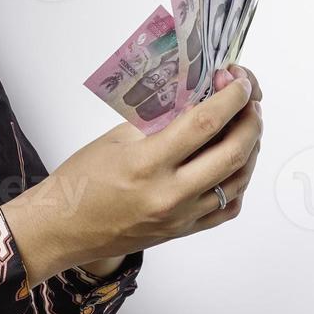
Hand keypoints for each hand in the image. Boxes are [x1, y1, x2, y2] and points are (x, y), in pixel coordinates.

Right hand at [0, 65, 263, 284]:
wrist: (62, 228)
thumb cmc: (80, 181)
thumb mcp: (115, 139)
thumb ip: (158, 121)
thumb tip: (196, 99)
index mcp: (146, 164)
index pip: (204, 124)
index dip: (230, 99)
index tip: (240, 82)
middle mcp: (169, 194)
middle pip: (232, 153)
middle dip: (250, 120)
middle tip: (249, 100)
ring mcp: (180, 217)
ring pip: (238, 181)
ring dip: (250, 149)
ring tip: (246, 126)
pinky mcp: (183, 231)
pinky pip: (227, 208)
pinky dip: (239, 182)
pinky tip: (234, 164)